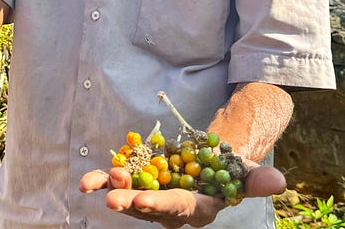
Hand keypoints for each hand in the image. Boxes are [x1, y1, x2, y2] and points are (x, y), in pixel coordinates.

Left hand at [80, 164, 285, 227]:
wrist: (209, 157)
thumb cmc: (229, 168)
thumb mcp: (245, 171)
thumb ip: (257, 179)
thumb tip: (278, 182)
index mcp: (197, 207)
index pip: (178, 209)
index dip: (160, 205)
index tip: (142, 201)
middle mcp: (171, 207)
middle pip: (149, 208)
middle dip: (130, 203)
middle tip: (114, 199)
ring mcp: (152, 192)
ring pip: (130, 195)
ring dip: (115, 188)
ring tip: (102, 180)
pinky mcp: (139, 178)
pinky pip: (119, 181)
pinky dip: (103, 180)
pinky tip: (87, 182)